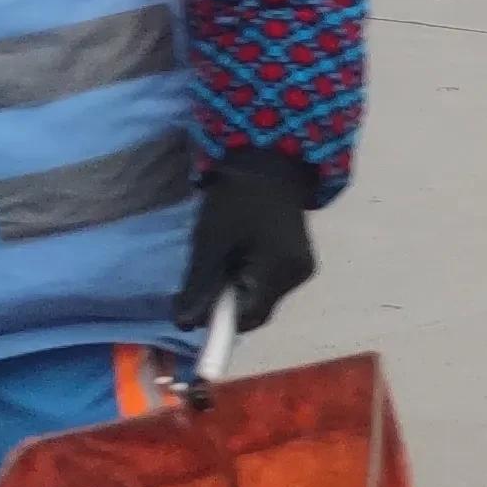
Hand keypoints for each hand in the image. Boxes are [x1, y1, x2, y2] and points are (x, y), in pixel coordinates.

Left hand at [175, 158, 318, 339]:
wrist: (269, 161)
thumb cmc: (237, 197)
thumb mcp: (210, 240)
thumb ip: (199, 285)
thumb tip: (185, 325)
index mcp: (280, 269)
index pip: (248, 317)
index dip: (219, 319)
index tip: (193, 304)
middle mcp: (297, 275)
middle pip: (256, 311)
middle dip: (227, 303)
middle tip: (205, 275)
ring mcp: (302, 269)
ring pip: (261, 298)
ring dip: (237, 290)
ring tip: (222, 258)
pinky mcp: (299, 261)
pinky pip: (269, 284)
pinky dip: (249, 279)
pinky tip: (238, 255)